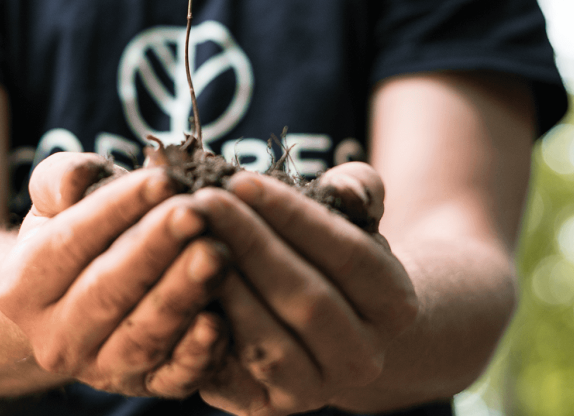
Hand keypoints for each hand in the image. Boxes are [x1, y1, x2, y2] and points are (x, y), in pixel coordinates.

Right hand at [0, 152, 230, 397]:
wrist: (77, 304)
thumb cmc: (75, 235)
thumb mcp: (54, 201)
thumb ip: (60, 178)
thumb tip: (79, 180)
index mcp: (21, 288)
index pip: (71, 242)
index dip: (118, 208)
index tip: (163, 179)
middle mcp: (54, 339)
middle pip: (107, 292)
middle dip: (154, 250)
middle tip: (195, 214)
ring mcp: (99, 371)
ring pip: (142, 337)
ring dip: (181, 295)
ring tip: (216, 253)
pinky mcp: (143, 389)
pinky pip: (172, 378)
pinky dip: (197, 354)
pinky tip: (220, 321)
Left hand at [192, 162, 418, 414]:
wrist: (329, 327)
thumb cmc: (333, 256)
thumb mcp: (355, 217)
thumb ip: (358, 189)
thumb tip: (347, 189)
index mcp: (394, 304)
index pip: (347, 253)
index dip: (292, 216)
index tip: (240, 181)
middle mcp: (363, 356)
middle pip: (306, 299)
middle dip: (250, 245)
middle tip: (203, 203)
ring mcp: (317, 389)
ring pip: (268, 343)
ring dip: (226, 289)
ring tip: (188, 241)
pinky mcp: (267, 407)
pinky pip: (231, 378)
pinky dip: (204, 337)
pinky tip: (178, 290)